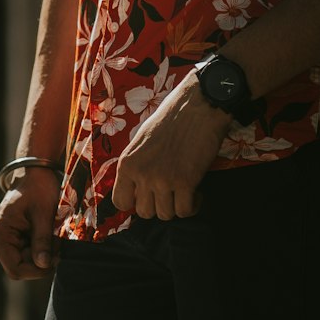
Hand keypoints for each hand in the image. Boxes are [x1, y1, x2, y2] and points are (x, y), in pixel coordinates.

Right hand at [0, 168, 61, 279]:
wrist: (35, 172)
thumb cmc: (39, 188)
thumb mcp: (43, 214)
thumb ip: (42, 240)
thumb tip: (43, 265)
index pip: (16, 269)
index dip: (37, 270)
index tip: (56, 258)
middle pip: (20, 266)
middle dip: (41, 259)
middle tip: (57, 242)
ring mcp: (0, 240)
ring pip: (25, 261)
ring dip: (41, 252)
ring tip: (52, 233)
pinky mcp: (9, 239)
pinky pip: (25, 253)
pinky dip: (39, 246)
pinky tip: (45, 232)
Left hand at [112, 74, 230, 220]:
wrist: (198, 105)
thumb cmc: (172, 118)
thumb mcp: (142, 139)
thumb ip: (137, 165)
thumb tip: (136, 188)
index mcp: (127, 162)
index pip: (120, 202)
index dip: (135, 202)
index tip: (148, 195)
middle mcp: (142, 173)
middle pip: (145, 212)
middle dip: (159, 204)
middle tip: (170, 190)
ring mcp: (163, 179)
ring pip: (166, 215)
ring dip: (176, 205)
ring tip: (184, 190)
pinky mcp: (186, 182)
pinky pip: (185, 211)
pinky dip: (193, 206)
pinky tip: (196, 192)